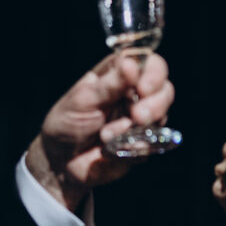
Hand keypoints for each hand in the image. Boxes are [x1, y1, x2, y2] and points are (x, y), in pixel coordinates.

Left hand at [26, 52, 175, 210]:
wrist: (59, 161)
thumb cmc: (66, 121)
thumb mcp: (83, 99)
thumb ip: (110, 84)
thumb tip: (131, 64)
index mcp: (120, 74)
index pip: (150, 64)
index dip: (154, 74)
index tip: (143, 88)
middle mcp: (135, 94)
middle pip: (165, 90)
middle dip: (155, 104)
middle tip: (138, 117)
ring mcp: (141, 119)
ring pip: (162, 118)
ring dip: (136, 129)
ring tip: (106, 136)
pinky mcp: (142, 143)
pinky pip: (151, 145)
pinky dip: (133, 148)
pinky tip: (111, 151)